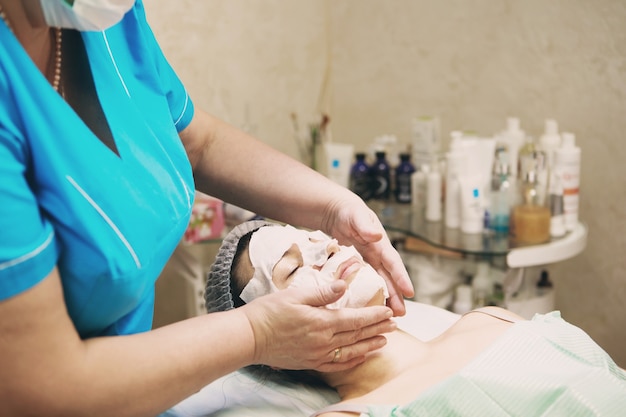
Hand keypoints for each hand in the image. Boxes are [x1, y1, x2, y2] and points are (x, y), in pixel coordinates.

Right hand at [241, 280, 395, 371]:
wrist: (249, 338)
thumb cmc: (269, 312)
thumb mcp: (295, 294)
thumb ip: (322, 292)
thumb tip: (343, 285)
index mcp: (322, 322)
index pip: (356, 319)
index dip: (374, 316)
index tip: (388, 312)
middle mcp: (324, 341)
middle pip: (357, 335)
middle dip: (378, 330)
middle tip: (394, 325)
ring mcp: (317, 354)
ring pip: (351, 351)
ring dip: (369, 346)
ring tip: (385, 341)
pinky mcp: (310, 363)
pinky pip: (337, 364)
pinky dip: (352, 360)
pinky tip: (360, 356)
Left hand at [321, 197, 414, 315]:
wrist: (336, 212)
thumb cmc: (349, 212)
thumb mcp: (356, 216)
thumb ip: (365, 225)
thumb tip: (376, 235)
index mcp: (380, 244)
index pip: (393, 262)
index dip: (401, 277)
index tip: (410, 292)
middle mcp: (377, 255)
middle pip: (389, 278)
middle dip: (396, 296)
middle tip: (401, 314)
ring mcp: (368, 262)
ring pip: (379, 283)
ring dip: (385, 299)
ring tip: (390, 317)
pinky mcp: (358, 267)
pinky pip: (364, 283)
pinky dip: (368, 295)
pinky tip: (367, 308)